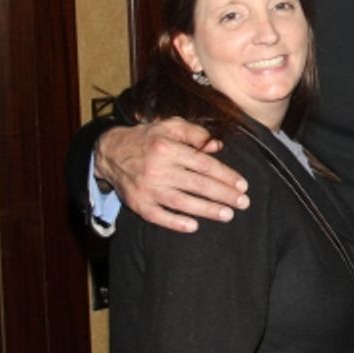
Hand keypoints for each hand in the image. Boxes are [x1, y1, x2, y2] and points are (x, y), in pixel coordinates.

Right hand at [95, 118, 248, 232]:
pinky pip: (158, 216)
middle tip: (243, 203)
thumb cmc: (147, 139)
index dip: (225, 175)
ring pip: (182, 202)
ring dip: (207, 210)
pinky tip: (194, 226)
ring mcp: (147, 188)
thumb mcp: (170, 126)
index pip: (203, 164)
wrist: (110, 152)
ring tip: (227, 215)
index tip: (242, 185)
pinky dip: (175, 223)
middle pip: (197, 185)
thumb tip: (218, 146)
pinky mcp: (138, 204)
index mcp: (167, 148)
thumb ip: (195, 133)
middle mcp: (157, 169)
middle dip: (223, 195)